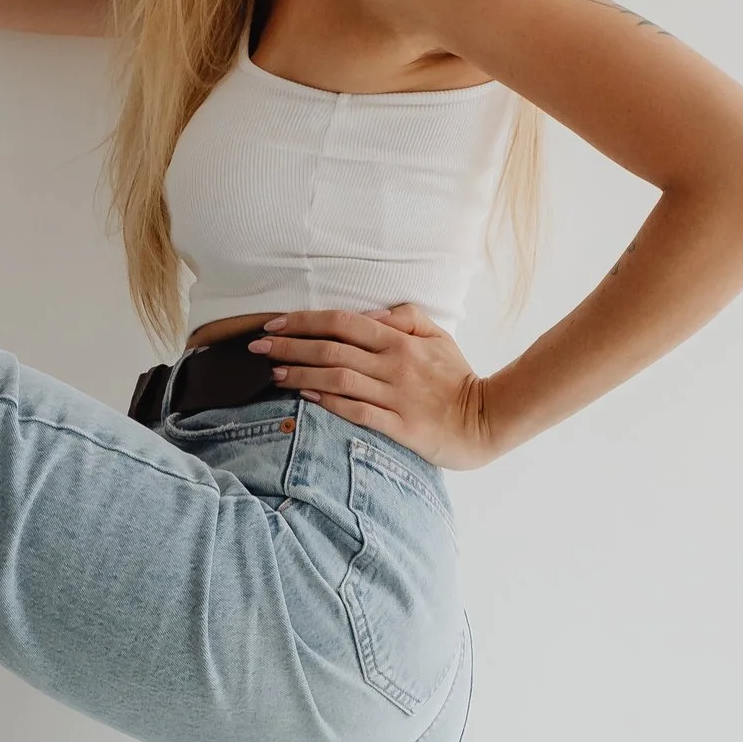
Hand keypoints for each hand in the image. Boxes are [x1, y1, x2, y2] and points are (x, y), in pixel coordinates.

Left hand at [247, 302, 500, 468]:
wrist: (486, 420)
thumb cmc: (457, 378)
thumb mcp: (438, 336)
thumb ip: (404, 318)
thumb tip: (369, 314)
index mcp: (400, 341)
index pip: (342, 323)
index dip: (304, 322)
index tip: (273, 324)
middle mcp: (394, 365)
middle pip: (331, 350)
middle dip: (289, 347)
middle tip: (256, 348)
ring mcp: (396, 397)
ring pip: (338, 380)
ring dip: (300, 375)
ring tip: (271, 374)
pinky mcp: (400, 427)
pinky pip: (357, 413)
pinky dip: (328, 404)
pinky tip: (304, 400)